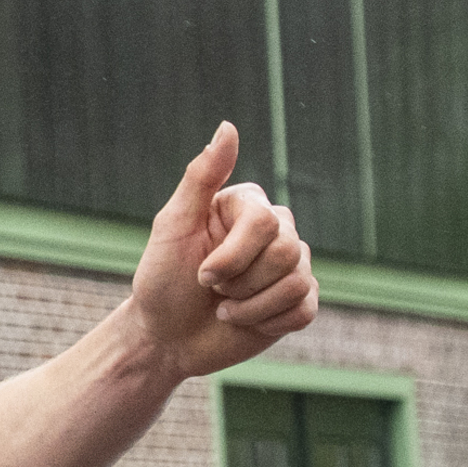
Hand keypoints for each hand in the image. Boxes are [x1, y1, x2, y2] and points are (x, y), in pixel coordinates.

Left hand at [126, 124, 315, 376]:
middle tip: (211, 290)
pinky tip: (245, 321)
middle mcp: (275, 230)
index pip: (264, 222)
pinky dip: (268, 322)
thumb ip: (201, 177)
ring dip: (250, 306)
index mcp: (247, 206)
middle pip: (286, 252)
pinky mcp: (299, 301)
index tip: (199, 274)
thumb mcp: (172, 227)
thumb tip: (228, 127)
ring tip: (224, 307)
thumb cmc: (162, 281)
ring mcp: (290, 266)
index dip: (231, 257)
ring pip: (297, 282)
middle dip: (239, 282)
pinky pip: (304, 309)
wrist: (165, 338)